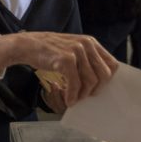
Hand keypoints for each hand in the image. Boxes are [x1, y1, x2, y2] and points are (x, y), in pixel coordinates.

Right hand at [0, 32, 116, 107]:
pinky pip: (75, 84)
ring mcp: (76, 51)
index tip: (96, 88)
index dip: (107, 80)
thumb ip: (87, 59)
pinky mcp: (66, 60)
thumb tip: (100, 82)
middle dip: (96, 90)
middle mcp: (86, 44)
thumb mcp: (72, 48)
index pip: (112, 64)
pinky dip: (72, 95)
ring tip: (74, 98)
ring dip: (83, 95)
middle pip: (104, 75)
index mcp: (91, 42)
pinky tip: (67, 99)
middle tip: (84, 96)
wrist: (27, 45)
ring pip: (91, 81)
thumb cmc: (49, 51)